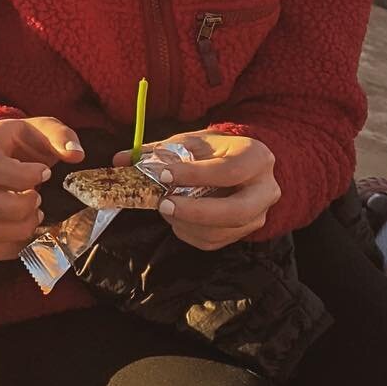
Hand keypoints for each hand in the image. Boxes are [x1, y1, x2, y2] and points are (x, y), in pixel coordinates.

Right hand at [0, 116, 84, 261]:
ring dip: (17, 229)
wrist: (4, 154)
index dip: (20, 175)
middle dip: (16, 206)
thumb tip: (76, 154)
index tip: (45, 172)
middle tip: (38, 197)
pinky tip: (29, 229)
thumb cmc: (23, 143)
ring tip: (37, 215)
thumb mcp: (42, 129)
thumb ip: (60, 136)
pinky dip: (13, 247)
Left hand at [113, 131, 279, 251]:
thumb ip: (157, 152)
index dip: (196, 176)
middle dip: (196, 211)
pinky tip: (177, 220)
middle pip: (235, 211)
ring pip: (224, 231)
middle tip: (164, 205)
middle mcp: (266, 189)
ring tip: (165, 209)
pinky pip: (216, 242)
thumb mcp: (191, 143)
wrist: (240, 163)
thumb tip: (120, 159)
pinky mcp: (244, 233)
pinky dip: (190, 234)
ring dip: (188, 224)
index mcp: (257, 157)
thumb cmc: (214, 151)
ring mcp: (258, 215)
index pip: (229, 171)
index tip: (164, 175)